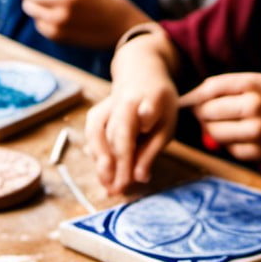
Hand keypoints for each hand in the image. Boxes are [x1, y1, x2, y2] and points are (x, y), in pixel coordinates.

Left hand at [18, 0, 148, 48]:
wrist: (127, 30)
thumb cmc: (110, 6)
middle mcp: (66, 1)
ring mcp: (61, 19)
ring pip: (32, 10)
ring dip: (35, 9)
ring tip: (47, 10)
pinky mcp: (60, 35)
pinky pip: (41, 26)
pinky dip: (44, 23)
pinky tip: (58, 23)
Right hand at [85, 78, 177, 193]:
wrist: (141, 73)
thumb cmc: (159, 103)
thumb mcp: (167, 123)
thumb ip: (152, 150)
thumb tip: (140, 178)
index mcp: (151, 97)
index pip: (147, 111)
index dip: (146, 115)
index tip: (144, 125)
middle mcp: (126, 99)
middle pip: (118, 131)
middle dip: (117, 161)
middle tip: (119, 188)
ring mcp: (107, 104)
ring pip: (99, 133)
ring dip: (101, 161)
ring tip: (107, 185)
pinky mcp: (96, 112)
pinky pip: (93, 134)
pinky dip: (96, 154)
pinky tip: (101, 172)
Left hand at [178, 73, 260, 161]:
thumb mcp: (257, 81)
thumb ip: (225, 87)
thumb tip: (190, 101)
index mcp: (253, 84)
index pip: (208, 89)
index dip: (194, 96)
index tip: (189, 101)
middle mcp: (254, 106)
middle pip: (208, 112)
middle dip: (202, 113)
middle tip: (206, 113)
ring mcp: (257, 131)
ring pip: (215, 133)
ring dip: (212, 129)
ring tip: (222, 124)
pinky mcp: (259, 151)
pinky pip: (230, 149)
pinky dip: (229, 144)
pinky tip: (238, 136)